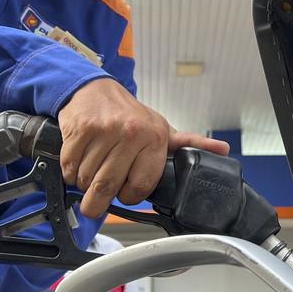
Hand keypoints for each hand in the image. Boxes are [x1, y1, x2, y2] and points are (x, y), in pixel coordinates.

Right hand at [58, 78, 229, 217]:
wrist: (95, 89)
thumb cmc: (129, 115)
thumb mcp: (162, 129)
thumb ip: (189, 144)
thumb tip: (222, 150)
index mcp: (154, 137)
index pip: (141, 186)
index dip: (130, 196)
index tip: (125, 192)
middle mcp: (131, 133)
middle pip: (109, 186)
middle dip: (97, 202)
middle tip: (95, 202)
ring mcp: (104, 130)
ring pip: (87, 178)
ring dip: (83, 184)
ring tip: (90, 172)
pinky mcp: (80, 129)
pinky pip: (69, 166)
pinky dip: (69, 171)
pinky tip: (79, 161)